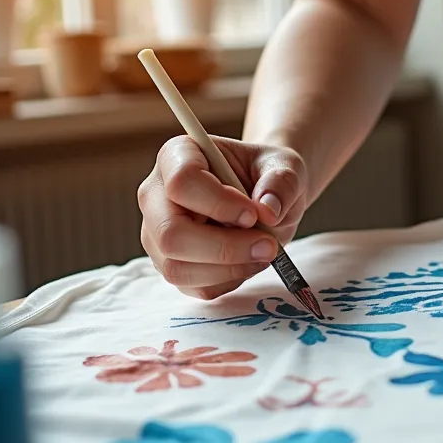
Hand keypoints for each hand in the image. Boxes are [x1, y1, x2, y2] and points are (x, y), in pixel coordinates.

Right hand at [138, 135, 308, 299]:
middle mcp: (156, 196)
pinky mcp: (171, 264)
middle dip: (224, 247)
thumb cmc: (267, 175)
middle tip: (267, 245)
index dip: (218, 203)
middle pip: (170, 233)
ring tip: (265, 253)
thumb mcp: (285, 167)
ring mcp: (158, 234)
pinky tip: (250, 262)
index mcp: (177, 156)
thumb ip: (281, 182)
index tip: (253, 213)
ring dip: (229, 269)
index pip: (181, 182)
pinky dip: (229, 281)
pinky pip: (193, 287)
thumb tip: (267, 210)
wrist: (264, 199)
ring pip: (177, 267)